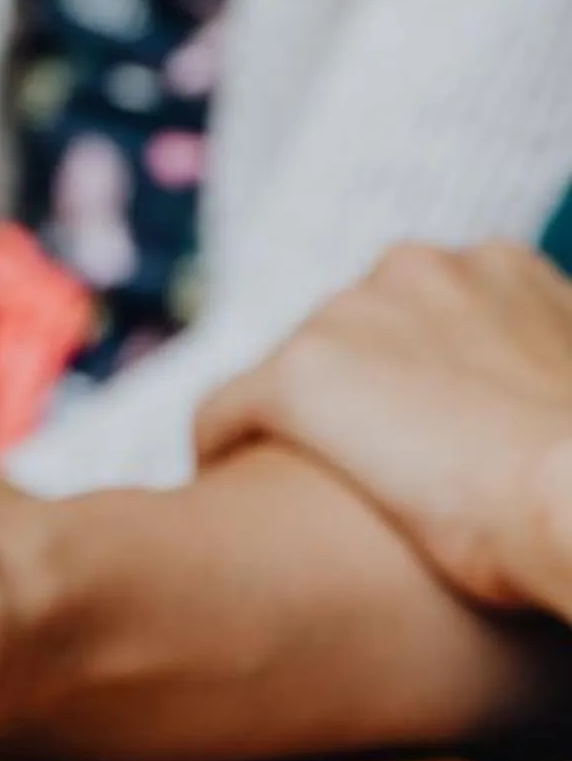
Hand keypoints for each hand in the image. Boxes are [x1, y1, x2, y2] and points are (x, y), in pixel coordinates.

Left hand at [196, 242, 571, 616]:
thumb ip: (543, 381)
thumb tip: (532, 418)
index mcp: (498, 271)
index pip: (421, 311)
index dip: (411, 378)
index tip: (413, 434)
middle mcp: (418, 271)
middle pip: (353, 332)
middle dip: (357, 395)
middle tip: (364, 473)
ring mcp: (353, 318)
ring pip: (294, 371)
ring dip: (297, 423)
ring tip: (290, 489)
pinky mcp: (299, 377)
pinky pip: (227, 412)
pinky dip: (220, 447)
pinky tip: (221, 488)